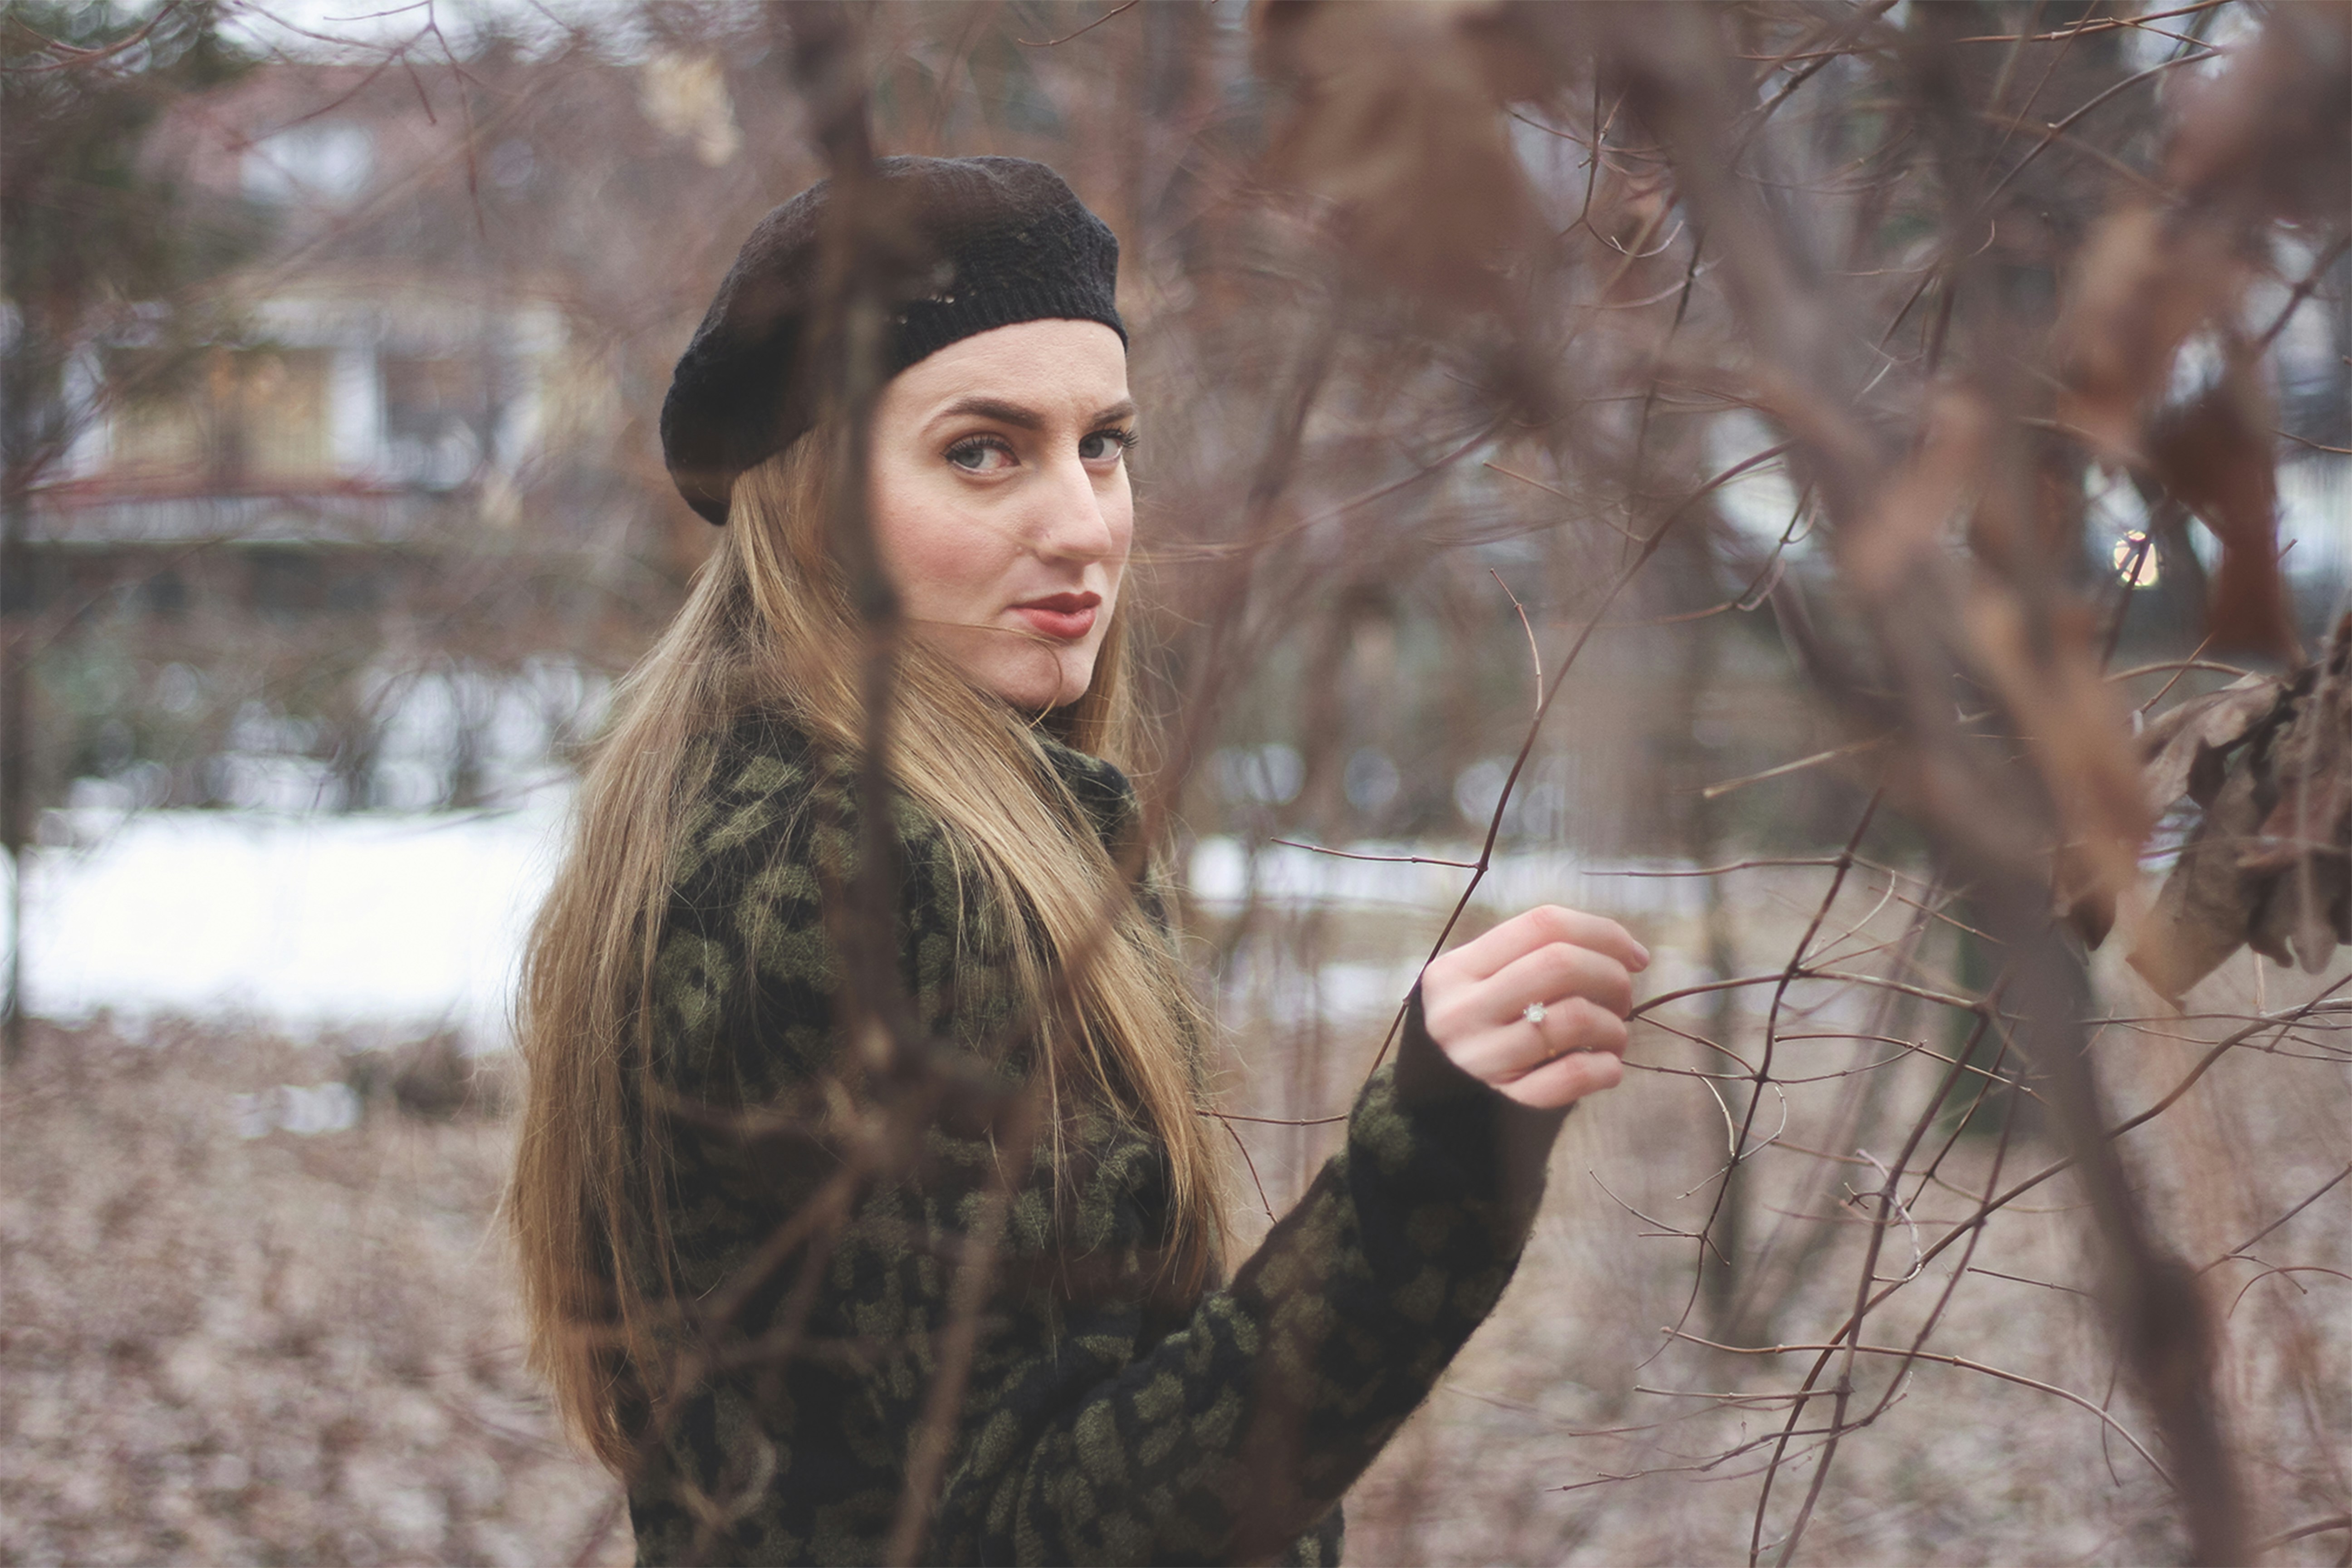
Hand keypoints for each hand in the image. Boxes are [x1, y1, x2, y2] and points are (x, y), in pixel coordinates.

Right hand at [1419, 905, 1649, 1109]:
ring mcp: (1482, 1057)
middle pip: (1560, 964)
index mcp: (1457, 969)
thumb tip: (1630, 953)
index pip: (1543, 924)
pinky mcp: (1507, 1098)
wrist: (1442, 1099)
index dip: (1603, 933)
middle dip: (1612, 977)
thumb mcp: (1487, 981)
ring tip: (1612, 1034)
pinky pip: (1574, 1075)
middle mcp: (1462, 1010)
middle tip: (1621, 998)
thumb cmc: (1487, 1024)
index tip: (1635, 956)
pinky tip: (1607, 1065)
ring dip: (1614, 1025)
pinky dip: (1607, 1067)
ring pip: (1575, 1017)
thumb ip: (1538, 955)